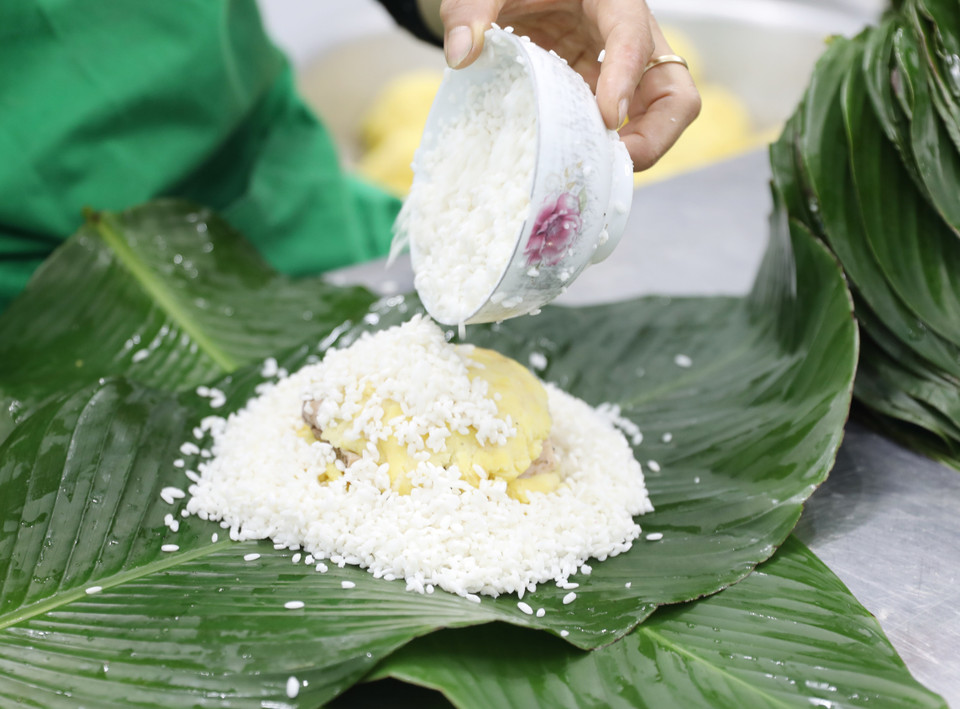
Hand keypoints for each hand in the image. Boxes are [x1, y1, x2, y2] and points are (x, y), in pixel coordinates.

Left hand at [435, 0, 700, 170]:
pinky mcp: (599, 92)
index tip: (608, 118)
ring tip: (595, 171)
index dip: (625, 76)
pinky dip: (603, 149)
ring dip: (637, 149)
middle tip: (618, 160)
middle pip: (673, 87)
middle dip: (658, 131)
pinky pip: (620, 126)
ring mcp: (616, 69)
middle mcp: (625, 34)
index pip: (633, 32)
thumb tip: (462, 54)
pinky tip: (574, 165)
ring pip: (657, 114)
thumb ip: (469, 10)